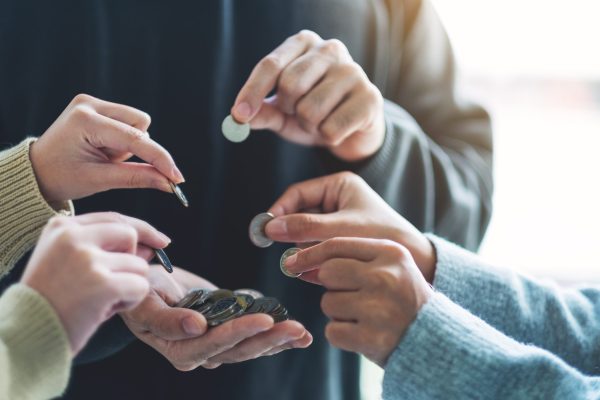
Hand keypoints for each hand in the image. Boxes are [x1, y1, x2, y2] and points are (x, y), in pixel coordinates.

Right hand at [21, 212, 170, 354]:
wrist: (28, 334)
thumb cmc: (51, 302)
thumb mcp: (68, 264)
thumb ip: (105, 249)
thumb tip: (151, 247)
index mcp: (61, 227)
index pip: (114, 218)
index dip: (142, 229)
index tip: (161, 241)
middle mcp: (73, 237)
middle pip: (130, 235)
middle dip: (134, 259)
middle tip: (118, 283)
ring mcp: (88, 259)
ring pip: (138, 264)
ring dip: (129, 286)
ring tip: (101, 301)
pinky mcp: (102, 283)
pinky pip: (140, 286)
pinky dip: (130, 301)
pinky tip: (106, 311)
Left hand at [29, 94, 183, 205]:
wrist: (37, 170)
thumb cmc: (62, 177)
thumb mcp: (100, 180)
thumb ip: (137, 177)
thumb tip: (168, 182)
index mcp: (85, 122)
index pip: (135, 139)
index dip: (160, 159)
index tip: (177, 177)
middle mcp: (89, 104)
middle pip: (140, 124)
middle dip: (136, 148)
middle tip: (111, 163)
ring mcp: (92, 102)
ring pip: (137, 122)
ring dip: (129, 144)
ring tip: (104, 156)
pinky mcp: (96, 105)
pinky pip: (128, 122)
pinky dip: (122, 139)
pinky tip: (103, 148)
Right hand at [120, 266, 312, 370]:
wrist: (149, 286)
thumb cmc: (142, 292)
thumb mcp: (144, 302)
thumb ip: (166, 319)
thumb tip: (195, 327)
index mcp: (179, 349)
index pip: (214, 343)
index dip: (239, 332)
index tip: (262, 319)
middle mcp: (201, 352)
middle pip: (239, 350)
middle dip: (269, 339)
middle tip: (295, 328)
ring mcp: (217, 345)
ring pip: (251, 348)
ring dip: (278, 340)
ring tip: (302, 333)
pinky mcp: (230, 332)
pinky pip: (254, 339)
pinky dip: (277, 338)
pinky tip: (300, 336)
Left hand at [232, 30, 384, 161]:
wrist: (355, 129)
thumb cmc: (314, 113)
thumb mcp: (283, 113)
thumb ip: (262, 112)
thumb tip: (239, 117)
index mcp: (304, 43)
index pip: (271, 64)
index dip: (252, 92)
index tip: (239, 115)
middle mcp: (330, 49)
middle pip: (291, 84)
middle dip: (288, 109)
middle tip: (297, 114)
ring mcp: (353, 71)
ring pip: (311, 110)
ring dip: (309, 126)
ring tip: (320, 122)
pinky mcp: (370, 97)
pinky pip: (332, 129)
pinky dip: (328, 138)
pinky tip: (338, 130)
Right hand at [265, 172, 435, 281]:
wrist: (416, 261)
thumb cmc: (383, 236)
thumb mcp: (341, 229)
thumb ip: (305, 228)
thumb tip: (270, 228)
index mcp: (339, 185)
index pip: (298, 193)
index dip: (279, 210)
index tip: (266, 230)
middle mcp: (337, 201)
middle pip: (300, 215)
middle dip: (290, 235)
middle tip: (280, 251)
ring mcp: (339, 222)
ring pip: (307, 235)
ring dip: (301, 250)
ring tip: (299, 266)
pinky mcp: (341, 242)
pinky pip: (318, 249)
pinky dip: (312, 260)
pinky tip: (311, 273)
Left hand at [283, 237, 431, 367]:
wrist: (434, 337)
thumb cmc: (402, 296)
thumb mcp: (389, 265)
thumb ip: (351, 258)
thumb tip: (300, 262)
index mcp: (391, 252)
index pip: (336, 245)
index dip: (309, 253)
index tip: (292, 261)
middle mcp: (385, 277)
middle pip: (327, 272)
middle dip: (331, 285)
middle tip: (350, 294)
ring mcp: (379, 308)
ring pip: (328, 302)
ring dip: (338, 311)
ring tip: (364, 315)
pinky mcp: (371, 337)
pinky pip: (332, 331)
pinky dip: (342, 335)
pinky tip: (363, 332)